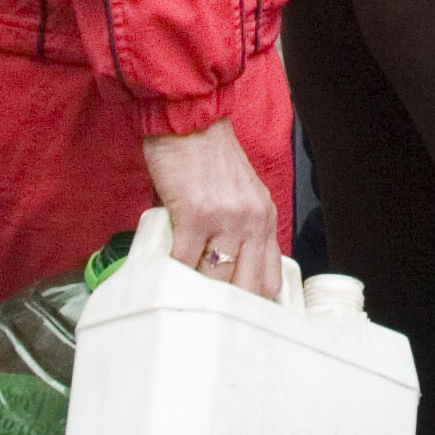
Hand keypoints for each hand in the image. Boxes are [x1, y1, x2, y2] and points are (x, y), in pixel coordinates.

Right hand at [143, 118, 285, 297]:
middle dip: (224, 305)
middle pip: (245, 287)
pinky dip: (172, 271)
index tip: (234, 315)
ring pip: (215, 279)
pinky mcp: (195, 214)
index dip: (251, 303)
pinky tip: (164, 272)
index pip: (270, 279)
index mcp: (265, 218)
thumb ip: (241, 230)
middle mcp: (252, 221)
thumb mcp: (240, 194)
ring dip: (195, 290)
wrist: (189, 119)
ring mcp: (225, 219)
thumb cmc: (208, 155)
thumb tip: (226, 272)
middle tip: (204, 313)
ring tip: (181, 294)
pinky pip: (184, 261)